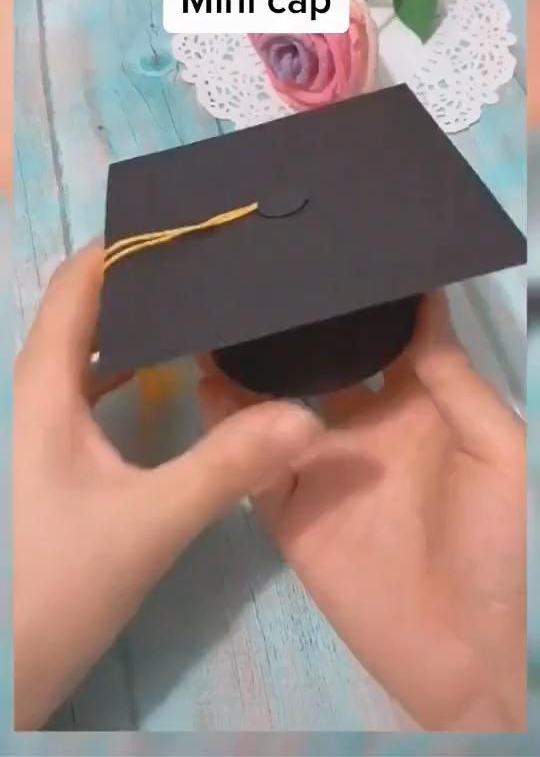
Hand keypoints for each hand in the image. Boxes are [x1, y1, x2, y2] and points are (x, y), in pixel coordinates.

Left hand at [14, 244, 323, 729]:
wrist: (1, 671)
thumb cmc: (54, 584)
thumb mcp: (150, 522)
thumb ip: (230, 466)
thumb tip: (310, 417)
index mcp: (41, 387)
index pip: (77, 284)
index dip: (125, 245)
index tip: (189, 225)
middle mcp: (32, 394)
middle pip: (82, 310)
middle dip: (140, 280)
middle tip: (211, 263)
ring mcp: (35, 428)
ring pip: (83, 352)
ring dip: (133, 325)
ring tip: (199, 306)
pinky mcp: (44, 458)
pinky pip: (84, 389)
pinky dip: (123, 368)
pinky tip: (164, 378)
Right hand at [199, 294, 525, 730]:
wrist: (470, 652)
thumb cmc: (499, 540)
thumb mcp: (499, 449)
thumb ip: (454, 380)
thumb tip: (424, 300)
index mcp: (418, 404)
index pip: (381, 338)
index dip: (357, 300)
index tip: (324, 251)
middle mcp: (364, 426)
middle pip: (319, 365)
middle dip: (290, 328)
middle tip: (255, 282)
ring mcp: (322, 468)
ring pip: (274, 407)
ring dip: (247, 371)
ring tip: (218, 323)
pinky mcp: (289, 512)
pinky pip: (251, 467)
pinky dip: (228, 434)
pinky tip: (207, 388)